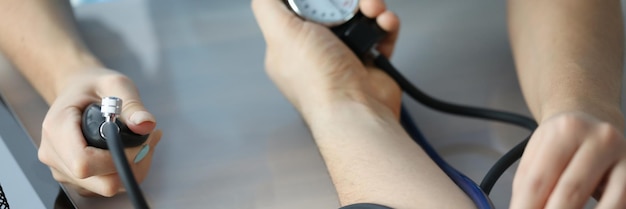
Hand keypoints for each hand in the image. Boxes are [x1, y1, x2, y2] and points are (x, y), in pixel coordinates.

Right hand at [37, 68, 161, 196]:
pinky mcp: (76, 178)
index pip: (84, 163)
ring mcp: (63, 169)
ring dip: (133, 167)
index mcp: (57, 128)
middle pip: (100, 182)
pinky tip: (132, 149)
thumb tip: (146, 125)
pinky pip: (107, 185)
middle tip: (150, 139)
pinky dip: (127, 170)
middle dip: (133, 165)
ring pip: (108, 186)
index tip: (140, 141)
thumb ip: (132, 105)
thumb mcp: (117, 84)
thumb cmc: (95, 86)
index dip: (118, 158)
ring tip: (142, 139)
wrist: (78, 90)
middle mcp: (54, 154)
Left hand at [252, 0, 401, 118]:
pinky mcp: (371, 62)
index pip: (296, 8)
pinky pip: (380, 33)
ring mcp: (344, 57)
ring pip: (358, 17)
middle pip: (330, 8)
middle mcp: (315, 52)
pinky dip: (385, 24)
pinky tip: (385, 23)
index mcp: (289, 46)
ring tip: (374, 9)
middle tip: (352, 1)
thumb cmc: (318, 80)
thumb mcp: (281, 32)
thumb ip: (267, 5)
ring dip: (370, 6)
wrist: (356, 110)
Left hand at [511, 111, 625, 208]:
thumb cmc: (561, 142)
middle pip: (569, 192)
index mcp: (566, 131)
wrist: (594, 119)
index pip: (538, 181)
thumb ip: (528, 184)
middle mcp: (600, 139)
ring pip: (607, 204)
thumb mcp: (538, 151)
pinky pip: (621, 204)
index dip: (525, 207)